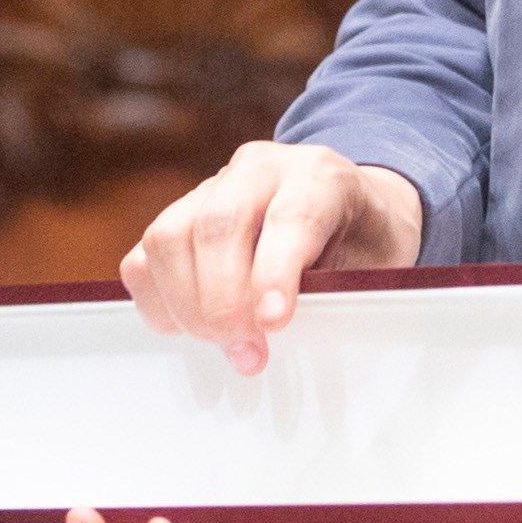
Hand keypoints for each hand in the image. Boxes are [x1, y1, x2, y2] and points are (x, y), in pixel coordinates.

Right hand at [124, 142, 424, 373]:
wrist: (354, 210)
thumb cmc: (364, 244)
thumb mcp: (376, 265)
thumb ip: (339, 294)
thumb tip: (287, 338)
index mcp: (320, 175)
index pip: (291, 216)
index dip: (276, 272)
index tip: (273, 323)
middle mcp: (260, 168)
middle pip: (218, 224)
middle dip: (224, 301)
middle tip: (248, 354)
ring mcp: (211, 187)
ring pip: (169, 236)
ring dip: (187, 305)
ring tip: (222, 343)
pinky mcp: (178, 213)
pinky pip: (145, 256)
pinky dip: (158, 300)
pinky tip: (190, 327)